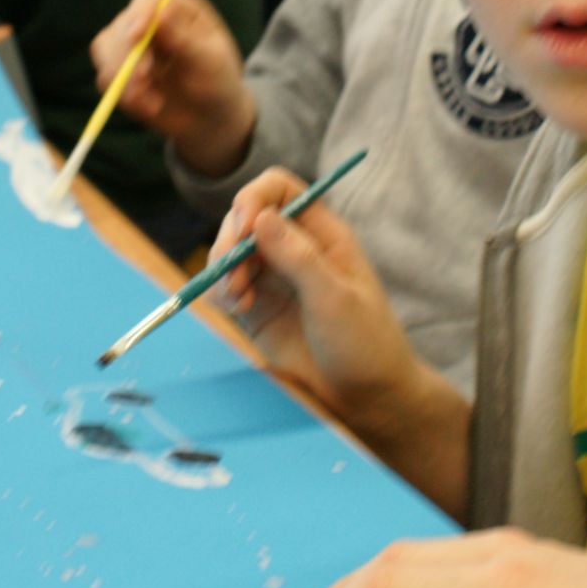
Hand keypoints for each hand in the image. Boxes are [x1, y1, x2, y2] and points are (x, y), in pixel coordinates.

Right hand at [90, 0, 255, 172]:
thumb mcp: (210, 61)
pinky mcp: (117, 69)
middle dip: (128, 55)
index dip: (139, 16)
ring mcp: (129, 44)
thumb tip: (161, 12)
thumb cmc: (217, 80)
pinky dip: (123, 95)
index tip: (136, 36)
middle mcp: (149, 20)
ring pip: (104, 49)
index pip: (148, 1)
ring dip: (123, 79)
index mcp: (177, 9)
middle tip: (145, 81)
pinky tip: (150, 107)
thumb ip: (186, 39)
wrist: (209, 115)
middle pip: (122, 25)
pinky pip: (105, 77)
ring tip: (154, 105)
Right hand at [211, 168, 467, 513]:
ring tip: (238, 299)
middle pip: (245, 217)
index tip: (244, 225)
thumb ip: (298, 257)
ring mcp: (273, 278)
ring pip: (229, 252)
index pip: (279, 188)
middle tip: (231, 270)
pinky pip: (225, 287)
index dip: (256, 197)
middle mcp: (294, 248)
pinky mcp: (256, 309)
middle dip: (231, 238)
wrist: (366, 399)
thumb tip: (261, 217)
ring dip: (222, 268)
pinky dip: (220, 292)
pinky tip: (238, 310)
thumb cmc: (364, 343)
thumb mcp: (335, 298)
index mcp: (322, 233)